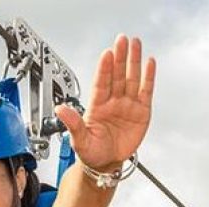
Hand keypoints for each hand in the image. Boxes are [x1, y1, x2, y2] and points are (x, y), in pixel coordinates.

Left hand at [54, 35, 155, 169]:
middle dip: (120, 57)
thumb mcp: (79, 140)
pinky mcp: (141, 112)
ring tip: (135, 44)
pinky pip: (145, 91)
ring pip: (132, 79)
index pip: (101, 83)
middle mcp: (112, 102)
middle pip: (117, 75)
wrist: (106, 164)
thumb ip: (73, 123)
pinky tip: (149, 63)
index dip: (104, 69)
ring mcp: (127, 105)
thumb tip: (59, 110)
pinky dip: (148, 77)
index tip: (106, 54)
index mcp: (97, 107)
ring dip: (134, 62)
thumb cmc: (91, 153)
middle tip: (122, 40)